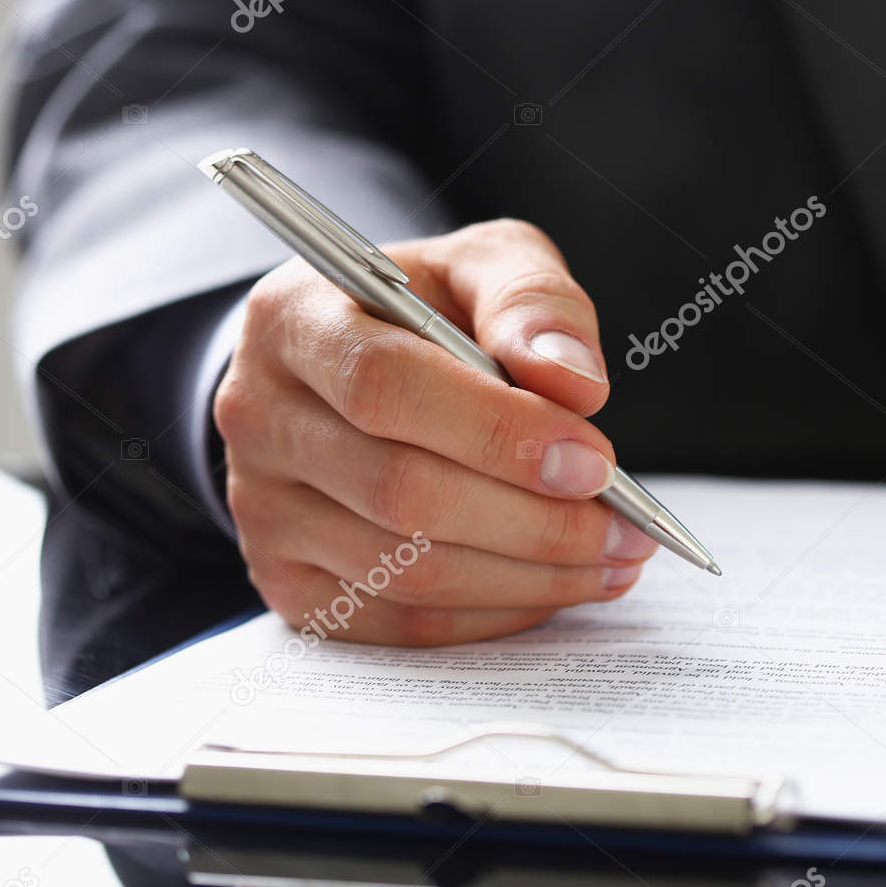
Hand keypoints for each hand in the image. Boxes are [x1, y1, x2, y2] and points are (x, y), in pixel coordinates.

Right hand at [213, 220, 657, 646]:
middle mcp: (258, 416)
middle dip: (534, 520)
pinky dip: (492, 614)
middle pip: (399, 491)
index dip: (497, 432)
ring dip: (528, 577)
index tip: (595, 461)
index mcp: (293, 318)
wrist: (351, 362)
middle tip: (627, 527)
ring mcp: (263, 510)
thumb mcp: (483, 264)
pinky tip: (555, 586)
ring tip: (613, 557)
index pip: (385, 386)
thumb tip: (576, 385)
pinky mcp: (287, 582)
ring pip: (404, 570)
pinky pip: (399, 622)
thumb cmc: (425, 309)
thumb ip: (533, 303)